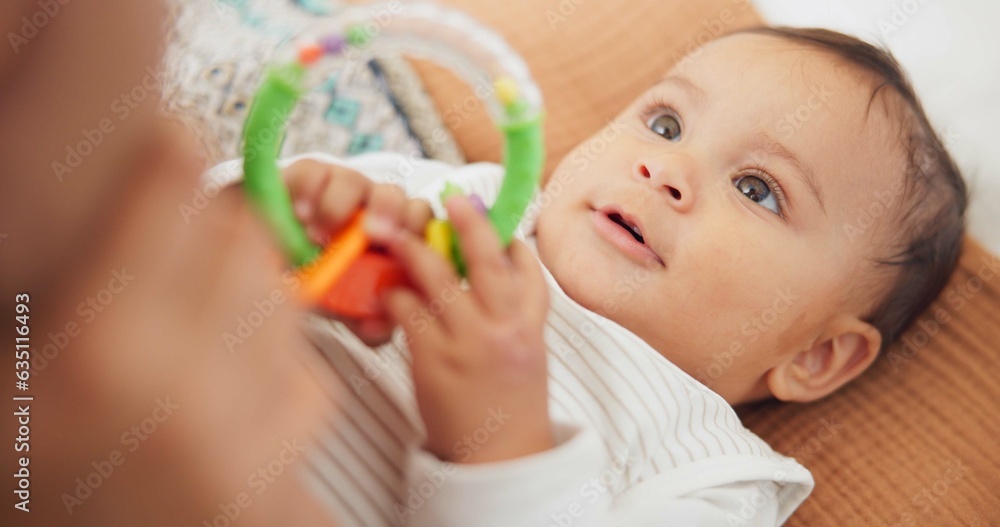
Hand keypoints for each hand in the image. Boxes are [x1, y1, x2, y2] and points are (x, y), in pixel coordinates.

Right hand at [283, 159, 432, 344]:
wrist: (277, 265)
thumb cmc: (327, 281)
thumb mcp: (352, 308)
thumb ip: (370, 321)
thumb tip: (376, 328)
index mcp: (398, 236)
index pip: (424, 226)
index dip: (419, 236)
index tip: (403, 257)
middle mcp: (376, 207)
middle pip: (400, 197)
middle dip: (391, 213)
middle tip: (372, 235)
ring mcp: (346, 187)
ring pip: (357, 182)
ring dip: (341, 206)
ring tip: (318, 235)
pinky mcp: (311, 175)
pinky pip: (316, 174)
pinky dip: (309, 193)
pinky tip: (301, 216)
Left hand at [384, 196, 552, 463]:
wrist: (498, 458)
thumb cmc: (509, 404)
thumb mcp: (526, 352)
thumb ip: (513, 312)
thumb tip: (492, 268)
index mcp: (531, 327)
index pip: (529, 269)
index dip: (510, 238)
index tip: (492, 216)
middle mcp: (504, 330)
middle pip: (489, 261)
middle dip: (469, 222)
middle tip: (450, 198)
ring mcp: (469, 343)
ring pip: (440, 279)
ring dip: (415, 249)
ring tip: (396, 231)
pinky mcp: (433, 360)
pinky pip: (409, 311)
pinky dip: (395, 293)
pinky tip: (387, 289)